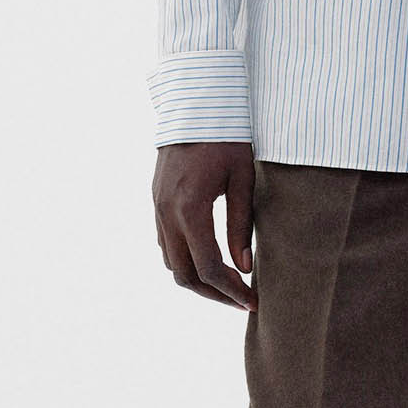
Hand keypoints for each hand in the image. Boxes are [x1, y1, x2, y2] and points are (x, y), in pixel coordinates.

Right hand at [153, 142, 257, 311]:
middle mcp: (167, 213)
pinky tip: (208, 258)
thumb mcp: (242, 181)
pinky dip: (185, 259)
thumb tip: (245, 267)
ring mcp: (157, 208)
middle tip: (241, 300)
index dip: (231, 290)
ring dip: (197, 279)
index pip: (209, 267)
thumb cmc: (226, 139)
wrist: (194, 106)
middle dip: (213, 293)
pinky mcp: (156, 201)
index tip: (251, 301)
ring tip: (227, 283)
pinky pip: (165, 243)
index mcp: (190, 209)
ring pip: (171, 262)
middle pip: (184, 275)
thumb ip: (241, 226)